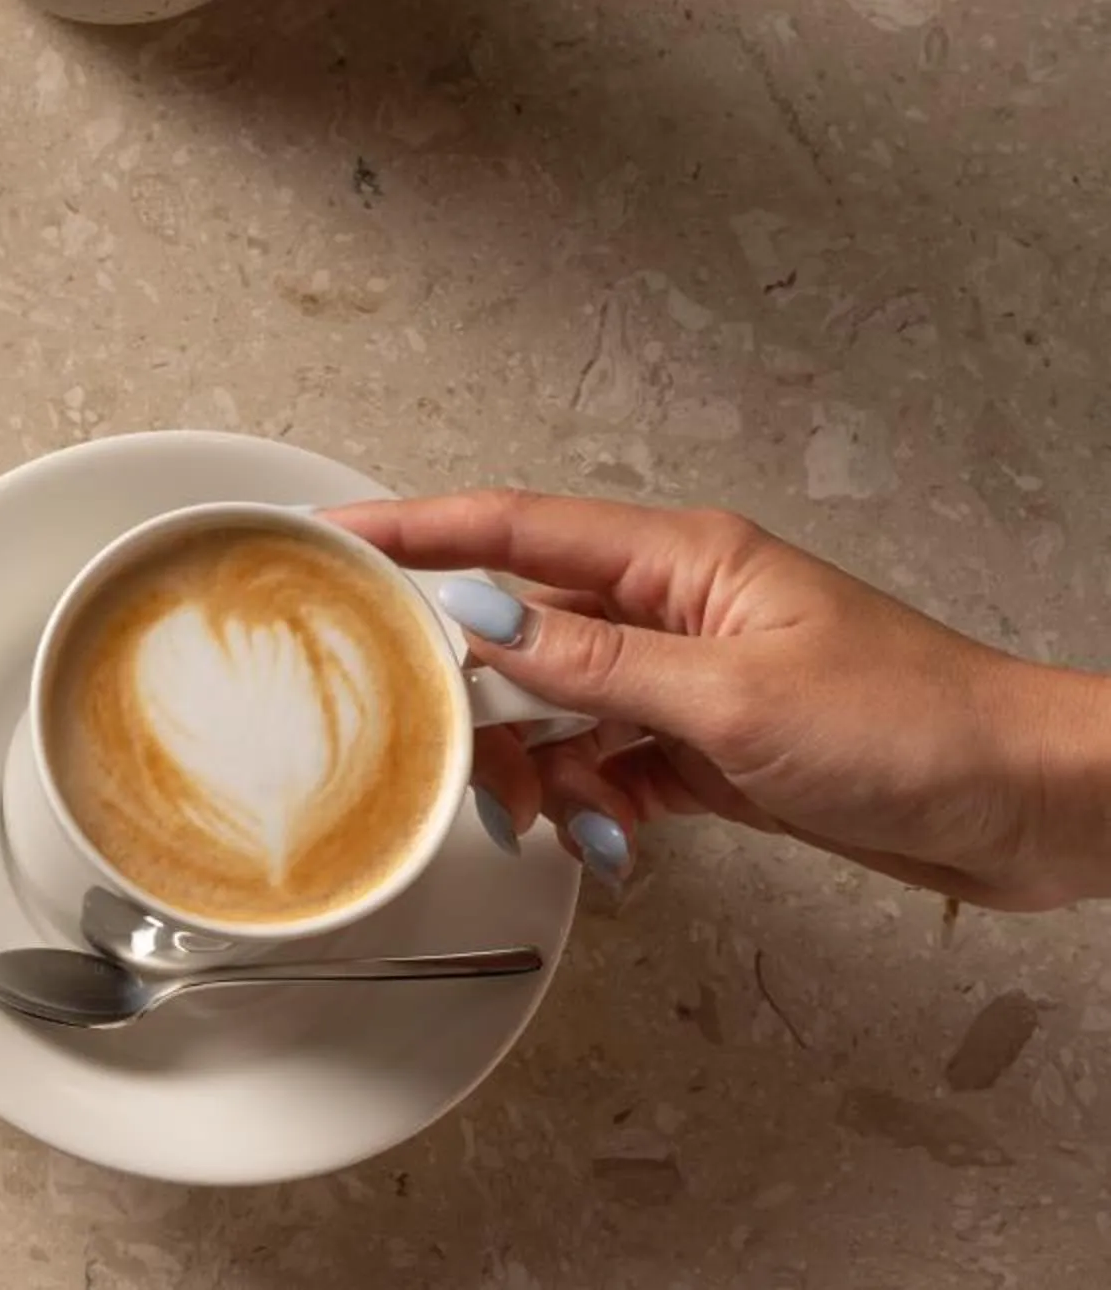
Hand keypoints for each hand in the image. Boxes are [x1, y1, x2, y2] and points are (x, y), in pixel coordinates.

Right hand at [326, 491, 1110, 910]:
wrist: (1028, 806)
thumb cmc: (920, 728)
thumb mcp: (736, 700)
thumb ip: (594, 664)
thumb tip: (477, 619)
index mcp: (681, 561)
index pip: (512, 527)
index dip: (412, 529)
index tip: (330, 538)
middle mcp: (676, 609)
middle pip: (521, 624)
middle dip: (468, 686)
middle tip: (428, 737)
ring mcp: (691, 677)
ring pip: (558, 705)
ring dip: (534, 761)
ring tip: (540, 810)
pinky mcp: (710, 745)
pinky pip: (607, 761)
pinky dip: (588, 798)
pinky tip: (598, 832)